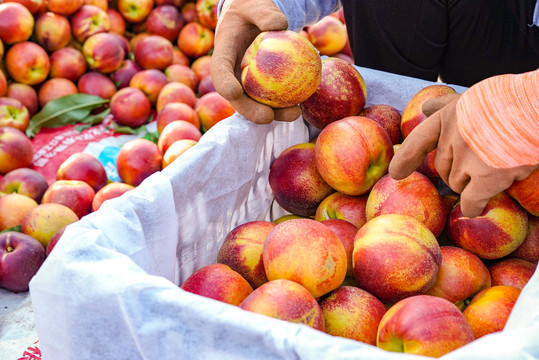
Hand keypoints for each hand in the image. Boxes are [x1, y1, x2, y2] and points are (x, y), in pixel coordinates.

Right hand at [211, 0, 301, 123]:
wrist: (253, 17)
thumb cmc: (251, 9)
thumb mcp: (255, 5)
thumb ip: (264, 13)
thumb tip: (280, 25)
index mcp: (223, 54)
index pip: (219, 71)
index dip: (224, 84)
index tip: (234, 92)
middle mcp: (232, 74)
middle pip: (237, 98)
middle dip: (250, 111)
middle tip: (267, 117)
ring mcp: (246, 82)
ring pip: (257, 103)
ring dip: (274, 113)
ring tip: (294, 114)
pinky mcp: (261, 86)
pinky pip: (272, 98)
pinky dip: (285, 104)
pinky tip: (302, 106)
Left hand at [389, 94, 537, 217]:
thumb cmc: (513, 100)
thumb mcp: (474, 96)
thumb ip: (449, 106)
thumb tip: (426, 108)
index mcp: (448, 116)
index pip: (418, 141)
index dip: (405, 159)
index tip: (395, 174)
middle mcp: (452, 137)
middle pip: (443, 168)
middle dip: (457, 171)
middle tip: (483, 163)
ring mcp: (467, 158)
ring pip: (458, 185)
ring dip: (472, 185)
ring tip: (497, 169)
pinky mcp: (486, 176)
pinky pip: (471, 202)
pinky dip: (473, 206)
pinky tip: (477, 207)